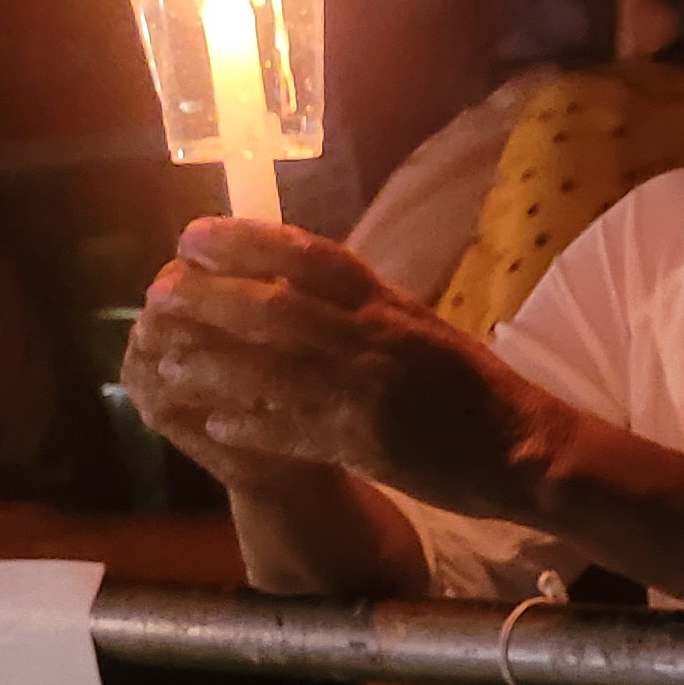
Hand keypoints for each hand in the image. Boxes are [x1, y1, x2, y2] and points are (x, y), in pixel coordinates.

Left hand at [123, 218, 533, 506]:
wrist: (524, 448)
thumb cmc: (474, 388)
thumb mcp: (422, 326)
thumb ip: (364, 304)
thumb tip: (300, 275)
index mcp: (389, 305)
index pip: (310, 257)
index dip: (245, 242)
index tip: (192, 236)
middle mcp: (376, 339)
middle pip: (277, 308)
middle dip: (210, 299)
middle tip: (159, 293)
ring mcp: (370, 392)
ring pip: (274, 369)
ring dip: (214, 365)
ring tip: (166, 361)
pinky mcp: (369, 445)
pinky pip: (296, 431)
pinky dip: (251, 426)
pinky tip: (211, 426)